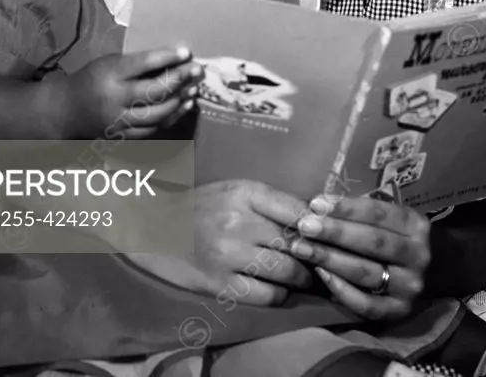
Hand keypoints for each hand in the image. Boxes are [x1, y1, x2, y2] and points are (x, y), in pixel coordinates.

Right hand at [69, 47, 202, 138]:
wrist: (68, 109)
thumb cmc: (94, 78)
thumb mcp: (110, 62)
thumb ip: (137, 63)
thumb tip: (175, 59)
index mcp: (110, 74)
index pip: (143, 64)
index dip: (167, 57)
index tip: (187, 52)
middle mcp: (115, 98)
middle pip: (153, 91)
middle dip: (179, 79)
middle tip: (198, 70)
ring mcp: (119, 120)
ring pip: (156, 113)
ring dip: (179, 100)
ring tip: (194, 88)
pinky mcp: (123, 135)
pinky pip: (153, 129)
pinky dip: (171, 118)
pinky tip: (184, 106)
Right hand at [128, 180, 313, 304]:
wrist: (155, 229)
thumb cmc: (203, 207)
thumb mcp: (236, 191)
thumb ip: (272, 202)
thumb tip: (316, 218)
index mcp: (245, 192)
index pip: (299, 211)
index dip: (320, 227)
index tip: (329, 236)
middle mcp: (239, 220)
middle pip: (297, 243)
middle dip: (315, 255)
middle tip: (324, 261)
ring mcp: (229, 254)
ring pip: (287, 271)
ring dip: (302, 278)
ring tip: (307, 278)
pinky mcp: (220, 283)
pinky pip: (267, 295)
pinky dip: (280, 295)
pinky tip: (279, 289)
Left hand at [287, 194, 429, 320]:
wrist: (442, 271)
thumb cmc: (405, 237)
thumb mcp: (397, 218)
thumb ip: (366, 213)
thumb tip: (320, 206)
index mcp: (415, 226)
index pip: (378, 214)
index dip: (346, 208)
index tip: (316, 202)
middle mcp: (417, 256)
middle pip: (371, 242)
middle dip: (334, 232)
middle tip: (303, 225)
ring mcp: (410, 287)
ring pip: (366, 272)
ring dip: (330, 259)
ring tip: (301, 248)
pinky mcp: (400, 311)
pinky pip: (366, 304)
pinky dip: (342, 290)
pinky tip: (321, 275)